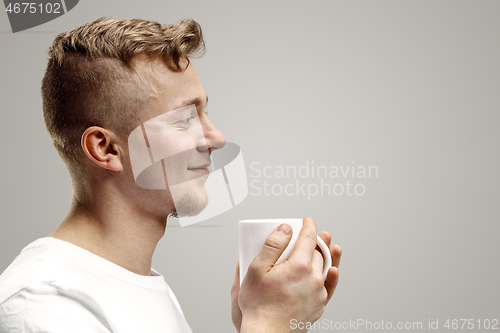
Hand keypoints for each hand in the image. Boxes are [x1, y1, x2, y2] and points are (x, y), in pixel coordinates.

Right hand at [231, 216, 341, 332]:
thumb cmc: (258, 305)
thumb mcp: (257, 269)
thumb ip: (272, 245)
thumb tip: (286, 228)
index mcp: (299, 266)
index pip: (309, 238)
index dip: (309, 225)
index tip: (307, 220)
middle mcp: (314, 278)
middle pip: (319, 251)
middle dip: (316, 239)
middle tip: (311, 233)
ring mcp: (319, 293)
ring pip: (326, 267)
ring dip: (326, 255)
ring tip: (326, 247)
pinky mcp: (319, 305)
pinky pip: (328, 286)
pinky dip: (329, 275)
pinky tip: (330, 271)